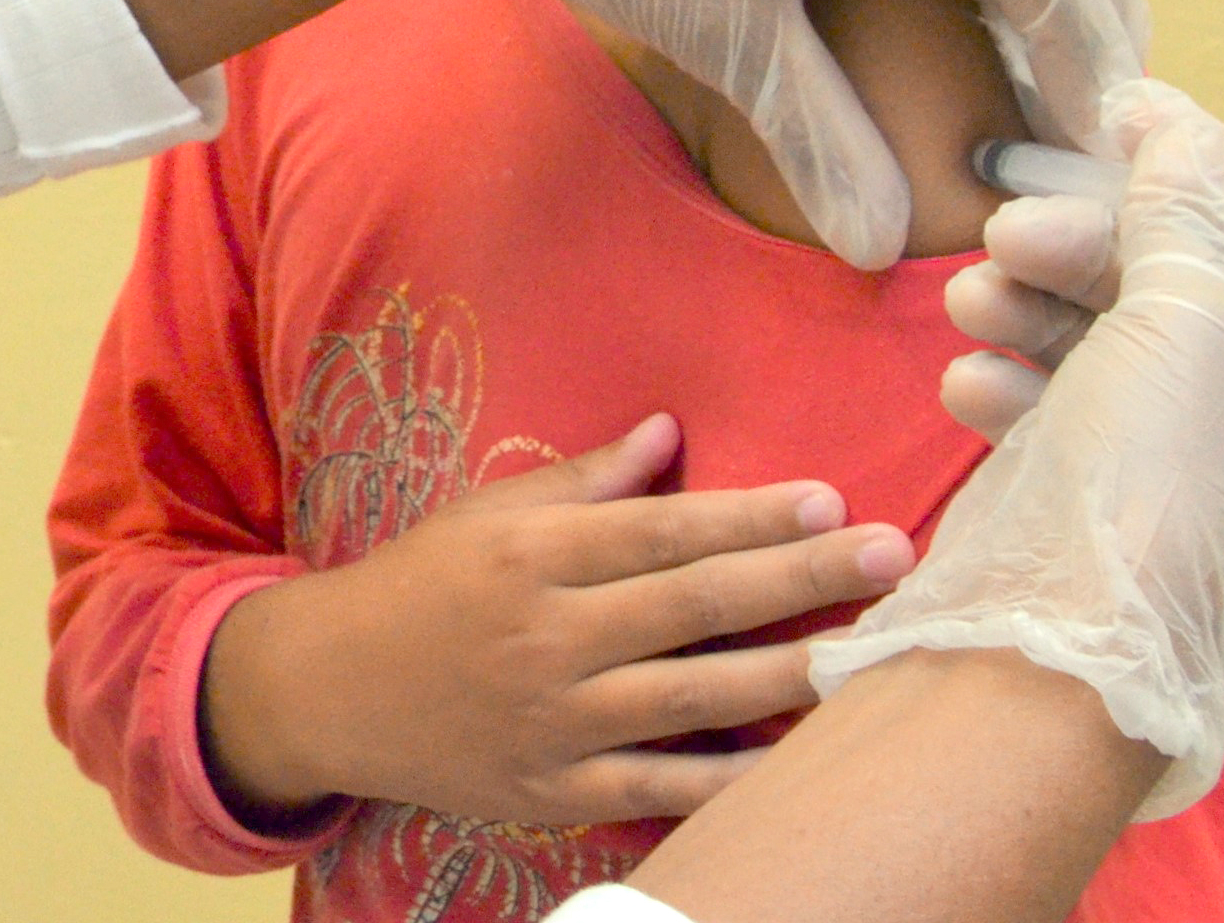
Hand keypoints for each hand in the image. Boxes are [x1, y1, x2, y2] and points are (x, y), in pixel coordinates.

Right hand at [198, 415, 916, 828]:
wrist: (330, 690)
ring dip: (791, 675)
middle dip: (800, 579)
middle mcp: (548, 634)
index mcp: (533, 553)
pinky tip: (798, 763)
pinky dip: (729, 780)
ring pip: (694, 698)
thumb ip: (584, 478)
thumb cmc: (421, 584)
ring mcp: (555, 721)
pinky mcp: (555, 792)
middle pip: (694, 606)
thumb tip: (672, 432)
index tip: (831, 497)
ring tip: (873, 655)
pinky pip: (661, 788)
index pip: (662, 530)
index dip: (749, 516)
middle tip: (893, 556)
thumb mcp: (488, 513)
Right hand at [810, 83, 1223, 819]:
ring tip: (972, 298)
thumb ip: (1184, 204)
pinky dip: (1016, 377)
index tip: (1119, 109)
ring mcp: (1193, 457)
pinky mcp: (1110, 488)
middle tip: (1011, 223)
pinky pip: (1065, 400)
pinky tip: (974, 382)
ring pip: (1112, 332)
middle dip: (1091, 241)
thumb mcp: (1192, 307)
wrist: (1068, 638)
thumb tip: (1180, 133)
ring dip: (1035, 301)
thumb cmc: (1168, 466)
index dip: (1210, 164)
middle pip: (1188, 276)